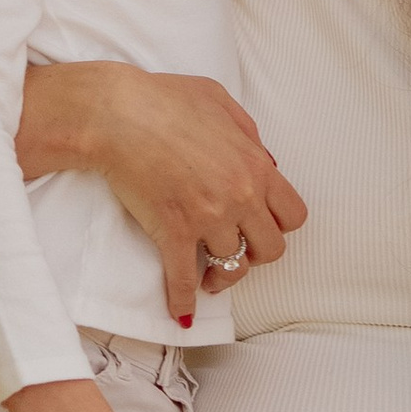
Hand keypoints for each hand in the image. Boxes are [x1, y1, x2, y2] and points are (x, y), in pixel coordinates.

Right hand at [16, 63, 307, 323]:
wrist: (117, 113)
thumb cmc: (164, 99)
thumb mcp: (221, 101)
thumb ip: (249, 133)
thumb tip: (265, 160)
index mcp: (255, 165)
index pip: (293, 215)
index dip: (279, 225)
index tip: (261, 225)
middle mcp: (240, 196)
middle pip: (271, 249)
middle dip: (256, 253)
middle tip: (237, 250)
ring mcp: (208, 218)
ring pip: (232, 267)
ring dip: (221, 276)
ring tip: (209, 277)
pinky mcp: (172, 233)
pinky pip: (184, 279)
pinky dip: (182, 301)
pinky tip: (181, 312)